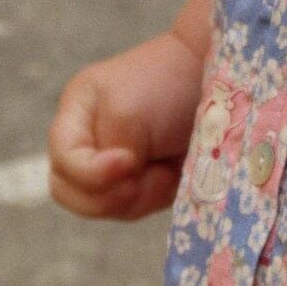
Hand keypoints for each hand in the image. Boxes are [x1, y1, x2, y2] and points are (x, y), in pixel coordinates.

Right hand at [48, 27, 207, 221]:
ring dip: (140, 196)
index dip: (90, 173)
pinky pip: (139, 208)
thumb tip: (117, 188)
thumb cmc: (170, 85)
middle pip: (73, 195)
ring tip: (166, 169)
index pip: (62, 163)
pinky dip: (157, 196)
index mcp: (76, 114)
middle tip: (144, 174)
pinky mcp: (148, 179)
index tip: (130, 161)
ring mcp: (118, 164)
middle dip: (110, 194)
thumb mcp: (125, 112)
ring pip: (109, 207)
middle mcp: (90, 140)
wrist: (224, 77)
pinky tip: (174, 173)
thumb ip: (104, 159)